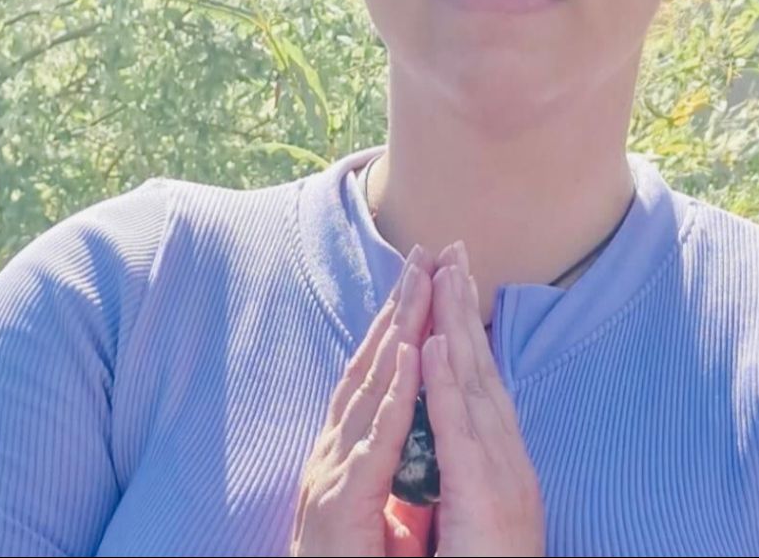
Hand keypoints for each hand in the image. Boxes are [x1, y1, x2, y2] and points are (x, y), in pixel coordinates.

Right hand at [293, 246, 436, 556]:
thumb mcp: (373, 506)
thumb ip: (385, 463)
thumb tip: (408, 430)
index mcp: (346, 450)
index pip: (377, 374)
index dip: (400, 324)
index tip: (425, 276)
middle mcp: (334, 452)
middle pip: (372, 365)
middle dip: (400, 307)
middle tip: (423, 251)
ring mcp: (333, 473)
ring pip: (371, 388)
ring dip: (397, 331)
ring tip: (421, 282)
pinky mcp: (342, 501)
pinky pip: (375, 439)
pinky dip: (394, 394)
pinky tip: (411, 355)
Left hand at [424, 243, 544, 557]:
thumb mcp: (468, 509)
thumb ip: (456, 469)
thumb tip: (440, 438)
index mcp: (499, 460)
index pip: (478, 380)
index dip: (464, 329)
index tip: (451, 282)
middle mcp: (506, 457)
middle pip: (480, 367)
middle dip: (463, 308)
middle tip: (450, 251)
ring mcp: (499, 472)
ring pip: (473, 384)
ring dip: (455, 326)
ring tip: (442, 274)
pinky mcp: (482, 493)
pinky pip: (458, 430)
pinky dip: (444, 383)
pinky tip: (430, 344)